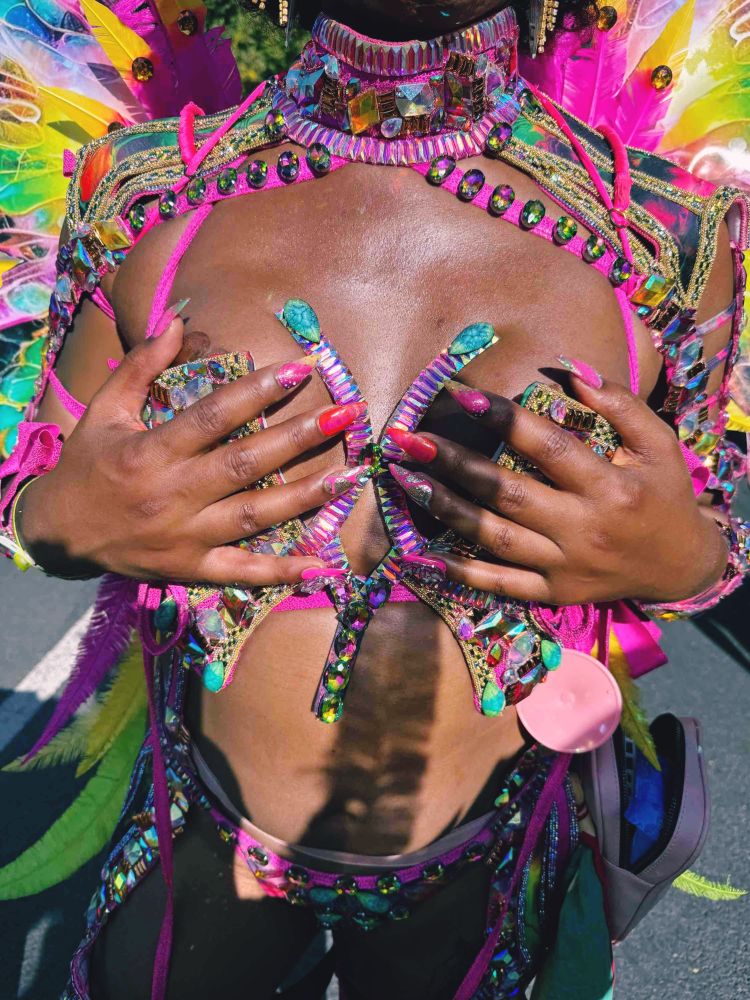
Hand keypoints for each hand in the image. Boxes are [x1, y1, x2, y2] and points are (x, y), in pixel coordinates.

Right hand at [20, 314, 364, 584]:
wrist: (58, 534)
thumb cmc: (87, 464)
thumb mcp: (104, 409)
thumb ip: (140, 365)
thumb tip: (175, 320)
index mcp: (151, 450)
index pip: (214, 415)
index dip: (259, 391)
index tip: (301, 368)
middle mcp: (172, 494)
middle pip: (246, 463)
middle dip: (300, 437)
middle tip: (347, 414)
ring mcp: (186, 536)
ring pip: (254, 515)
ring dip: (306, 496)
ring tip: (350, 475)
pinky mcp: (191, 568)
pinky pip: (241, 572)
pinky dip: (280, 571)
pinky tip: (320, 565)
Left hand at [388, 364, 727, 604]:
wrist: (682, 566)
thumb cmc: (665, 495)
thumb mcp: (659, 444)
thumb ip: (620, 404)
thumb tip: (568, 369)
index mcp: (610, 487)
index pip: (549, 448)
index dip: (505, 420)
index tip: (463, 397)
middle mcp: (584, 529)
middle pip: (508, 493)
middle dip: (455, 464)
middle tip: (409, 439)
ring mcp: (565, 566)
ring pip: (495, 538)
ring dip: (447, 508)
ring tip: (406, 480)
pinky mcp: (553, 594)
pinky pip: (500, 585)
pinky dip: (459, 573)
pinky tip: (419, 555)